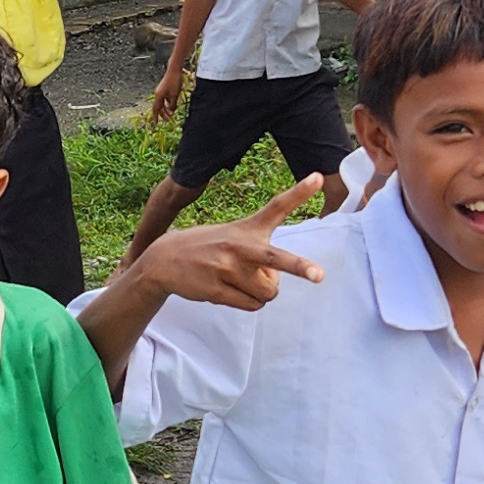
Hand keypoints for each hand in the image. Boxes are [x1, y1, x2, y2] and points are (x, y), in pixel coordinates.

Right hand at [126, 176, 326, 308]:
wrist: (164, 260)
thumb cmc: (208, 248)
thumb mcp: (232, 237)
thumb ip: (259, 255)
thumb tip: (273, 282)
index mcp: (247, 228)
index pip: (277, 206)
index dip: (299, 192)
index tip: (319, 178)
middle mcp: (240, 246)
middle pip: (276, 258)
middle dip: (300, 267)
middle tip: (319, 275)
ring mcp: (227, 269)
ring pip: (268, 293)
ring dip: (263, 293)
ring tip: (243, 283)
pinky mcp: (217, 290)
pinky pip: (251, 305)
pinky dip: (250, 303)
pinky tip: (232, 292)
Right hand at [143, 62, 188, 125]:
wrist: (174, 70)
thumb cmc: (174, 82)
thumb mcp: (174, 95)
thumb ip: (172, 104)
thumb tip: (171, 111)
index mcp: (159, 96)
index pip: (156, 109)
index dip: (156, 117)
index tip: (155, 123)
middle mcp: (158, 94)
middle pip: (159, 107)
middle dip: (163, 114)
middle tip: (168, 120)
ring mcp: (160, 91)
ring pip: (162, 103)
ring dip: (165, 109)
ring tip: (170, 114)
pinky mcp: (164, 89)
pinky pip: (164, 99)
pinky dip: (167, 104)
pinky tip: (171, 106)